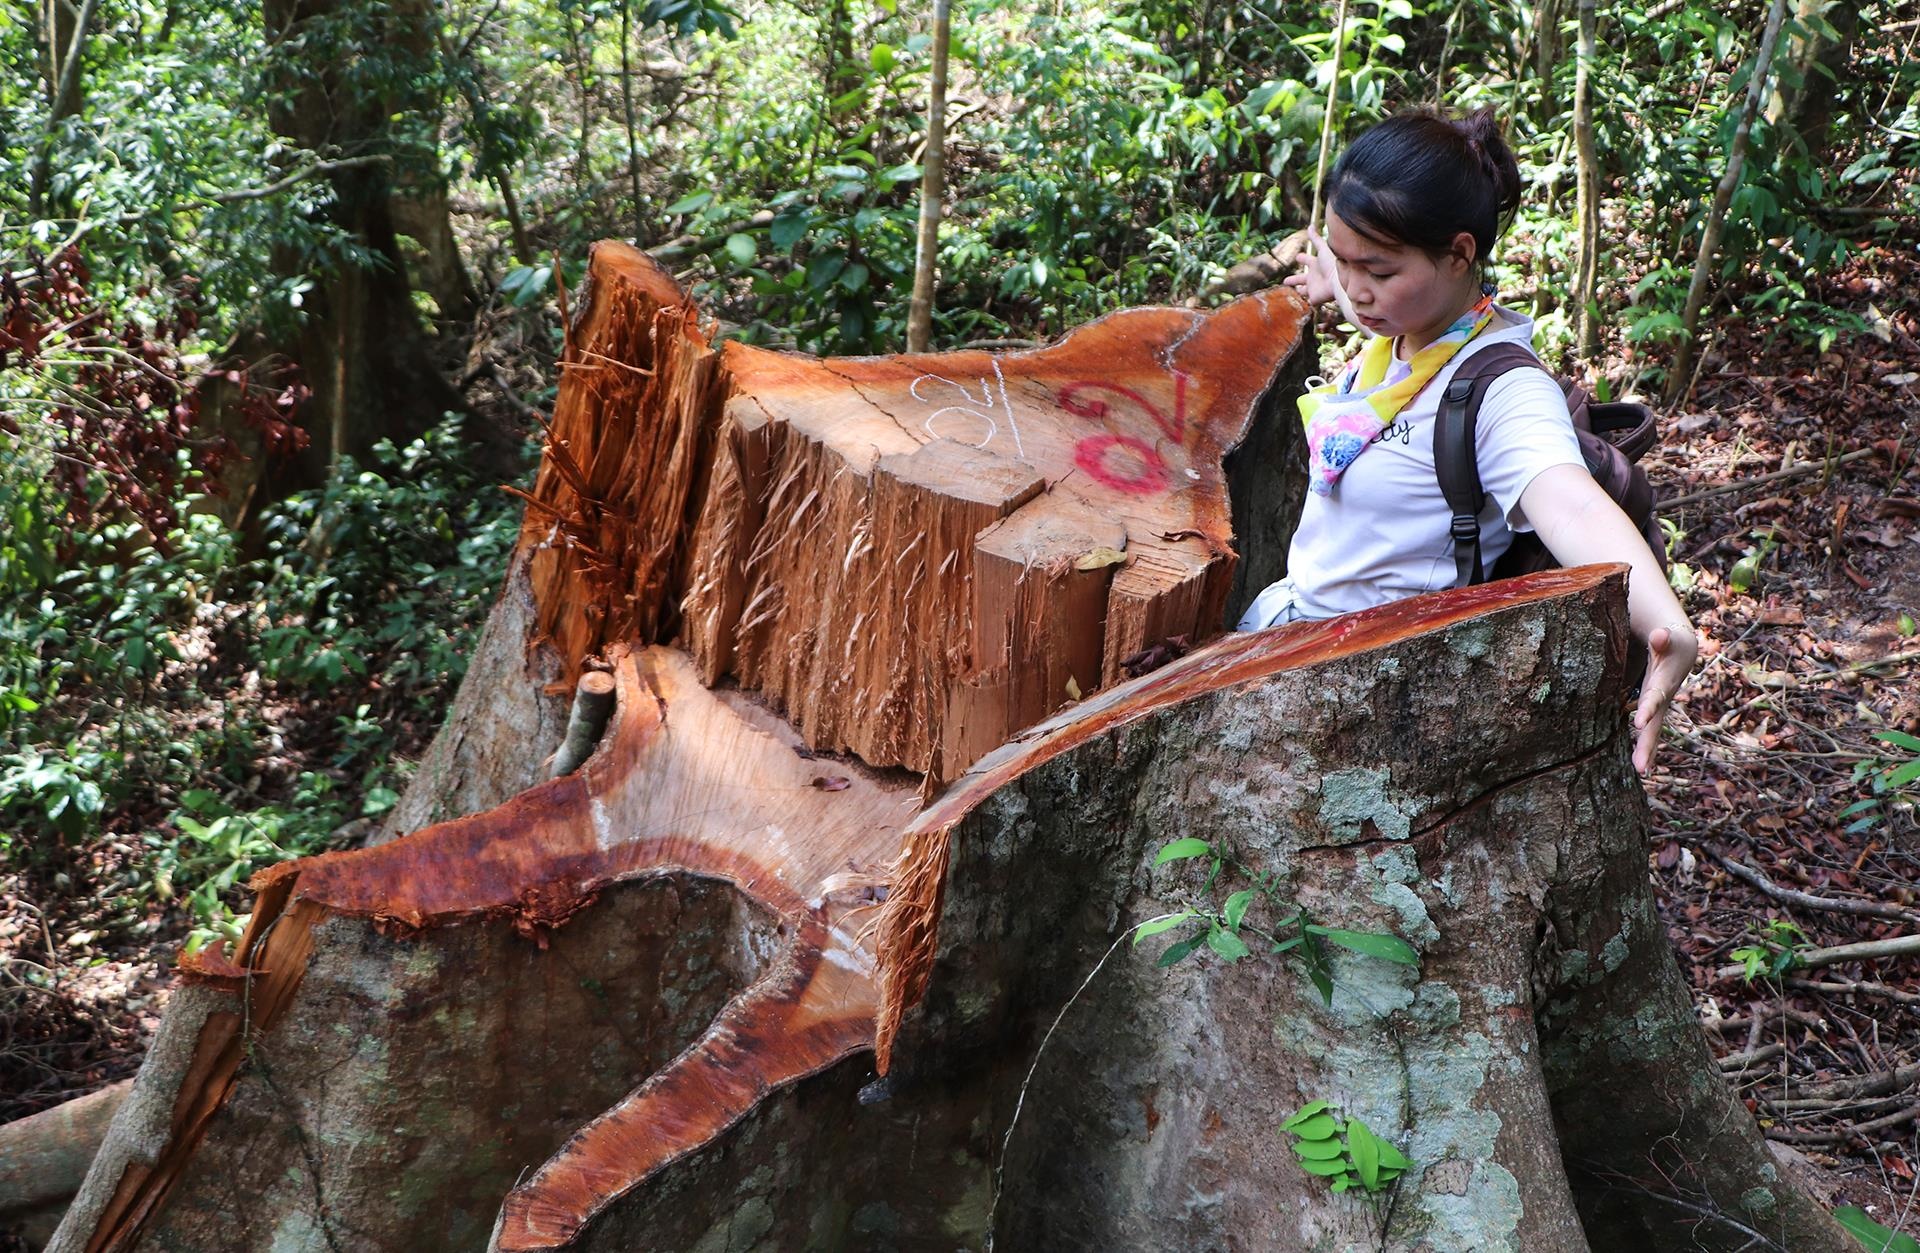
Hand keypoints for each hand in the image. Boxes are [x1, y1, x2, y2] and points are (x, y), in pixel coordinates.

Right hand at [1283, 225, 1337, 307]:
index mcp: (1316, 264)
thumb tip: (1310, 226)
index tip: (1298, 257)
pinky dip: (1302, 302)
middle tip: (1286, 280)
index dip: (1302, 258)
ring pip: (1303, 290)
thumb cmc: (1333, 264)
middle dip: (1294, 279)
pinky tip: (1298, 304)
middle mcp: (1314, 276)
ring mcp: (1313, 287)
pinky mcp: (1314, 298)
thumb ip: (1316, 239)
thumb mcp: (1323, 249)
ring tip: (1293, 293)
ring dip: (1299, 291)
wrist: (1339, 281)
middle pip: (1302, 278)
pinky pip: (1306, 301)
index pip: (1307, 260)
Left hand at [1633, 624, 1697, 774]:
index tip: (1639, 724)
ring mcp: (1658, 708)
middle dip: (1648, 745)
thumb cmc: (1670, 643)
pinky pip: (1648, 731)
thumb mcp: (1667, 638)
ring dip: (1647, 752)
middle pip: (1655, 725)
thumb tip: (1660, 635)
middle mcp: (1662, 700)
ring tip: (1641, 772)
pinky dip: (1645, 747)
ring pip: (1652, 733)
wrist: (1681, 650)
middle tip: (1640, 768)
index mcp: (1662, 683)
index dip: (1647, 709)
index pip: (1653, 698)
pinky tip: (1640, 766)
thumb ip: (1663, 638)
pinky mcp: (1652, 711)